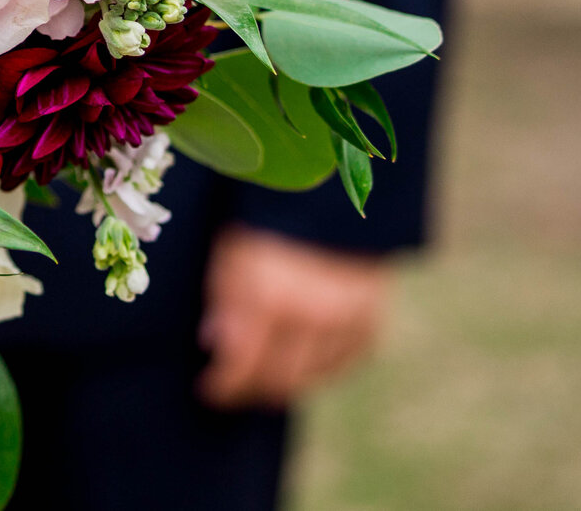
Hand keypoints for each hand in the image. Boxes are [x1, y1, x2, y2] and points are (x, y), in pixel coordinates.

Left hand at [196, 225, 390, 408]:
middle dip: (251, 389)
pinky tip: (303, 362)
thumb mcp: (232, 247)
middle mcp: (310, 316)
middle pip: (277, 380)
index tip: (209, 390)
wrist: (338, 191)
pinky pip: (343, 363)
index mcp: (269, 296)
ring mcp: (345, 321)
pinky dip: (321, 368)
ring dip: (285, 382)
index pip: (242, 367)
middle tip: (236, 387)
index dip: (222, 386)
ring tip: (266, 376)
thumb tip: (216, 344)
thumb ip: (224, 299)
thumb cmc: (271, 212)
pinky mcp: (371, 319)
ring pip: (311, 377)